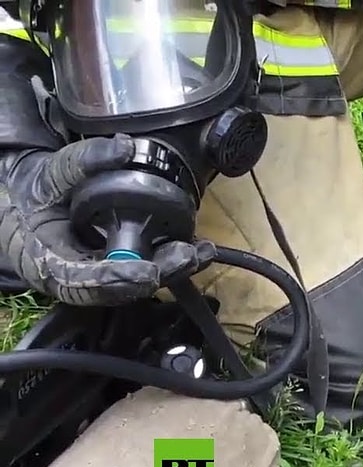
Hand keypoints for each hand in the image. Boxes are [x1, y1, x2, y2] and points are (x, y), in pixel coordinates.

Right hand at [0, 135, 214, 305]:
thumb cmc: (33, 196)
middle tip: (188, 255)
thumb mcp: (49, 175)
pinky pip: (144, 271)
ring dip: (171, 269)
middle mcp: (77, 279)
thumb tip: (125, 147)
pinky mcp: (116, 270)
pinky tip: (195, 250)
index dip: (117, 279)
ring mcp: (98, 278)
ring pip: (137, 284)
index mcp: (50, 263)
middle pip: (121, 289)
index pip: (83, 282)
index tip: (148, 273)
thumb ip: (83, 161)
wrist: (26, 207)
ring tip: (201, 252)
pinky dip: (169, 261)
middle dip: (158, 273)